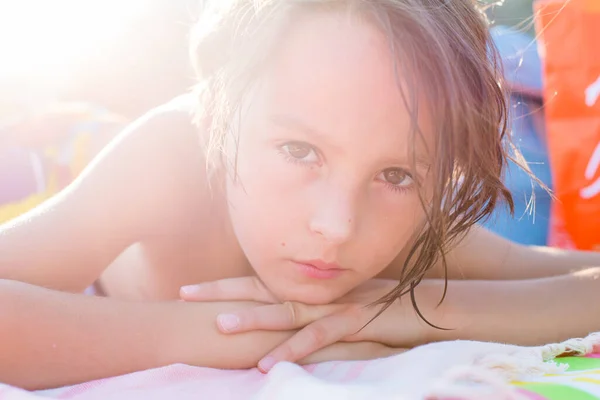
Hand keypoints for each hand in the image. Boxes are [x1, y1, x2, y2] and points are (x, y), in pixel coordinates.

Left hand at [180, 277, 422, 371]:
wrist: (429, 308)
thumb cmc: (383, 313)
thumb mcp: (341, 314)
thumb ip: (311, 320)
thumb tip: (281, 331)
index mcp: (311, 292)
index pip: (261, 285)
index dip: (226, 286)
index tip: (192, 289)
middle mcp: (318, 295)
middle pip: (264, 290)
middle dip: (223, 292)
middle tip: (185, 293)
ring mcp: (336, 306)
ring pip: (288, 312)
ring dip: (253, 318)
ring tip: (220, 326)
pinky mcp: (358, 322)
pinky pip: (322, 337)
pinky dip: (295, 350)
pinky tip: (270, 364)